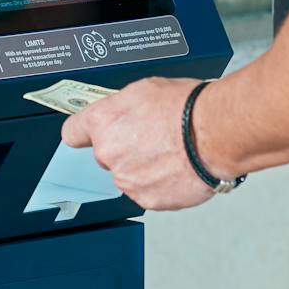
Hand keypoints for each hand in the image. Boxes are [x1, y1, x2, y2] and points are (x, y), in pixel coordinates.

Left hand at [61, 77, 217, 211]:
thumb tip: (121, 113)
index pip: (73, 132)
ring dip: (143, 168)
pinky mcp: (147, 199)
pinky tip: (176, 167)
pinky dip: (159, 183)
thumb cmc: (187, 108)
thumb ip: (122, 107)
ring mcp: (127, 178)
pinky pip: (147, 191)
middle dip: (124, 149)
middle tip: (150, 138)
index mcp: (103, 121)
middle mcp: (109, 152)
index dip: (84, 132)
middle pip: (106, 154)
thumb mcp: (144, 90)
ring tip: (169, 152)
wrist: (215, 133)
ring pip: (128, 175)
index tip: (88, 134)